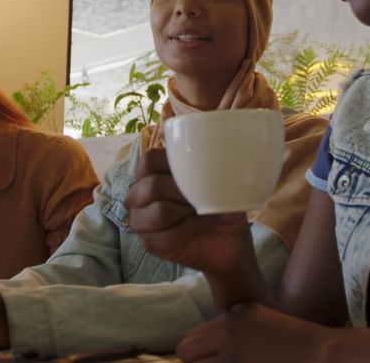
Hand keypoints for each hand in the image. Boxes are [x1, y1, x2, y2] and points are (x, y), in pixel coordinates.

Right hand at [124, 148, 252, 273]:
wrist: (230, 238)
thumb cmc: (218, 203)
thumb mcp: (215, 176)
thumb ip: (198, 155)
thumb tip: (176, 127)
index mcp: (151, 173)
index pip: (149, 161)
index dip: (174, 165)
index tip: (198, 172)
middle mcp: (139, 195)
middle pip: (152, 186)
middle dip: (184, 192)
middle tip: (204, 197)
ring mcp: (140, 219)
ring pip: (159, 212)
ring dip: (188, 212)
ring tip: (203, 211)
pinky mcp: (149, 242)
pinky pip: (165, 236)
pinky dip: (190, 230)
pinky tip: (201, 226)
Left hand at [177, 304, 329, 362]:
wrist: (318, 353)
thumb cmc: (290, 335)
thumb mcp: (256, 314)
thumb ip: (229, 320)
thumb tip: (204, 335)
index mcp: (227, 319)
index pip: (189, 340)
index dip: (195, 353)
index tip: (205, 359)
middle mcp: (226, 337)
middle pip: (186, 355)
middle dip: (195, 362)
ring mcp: (233, 360)